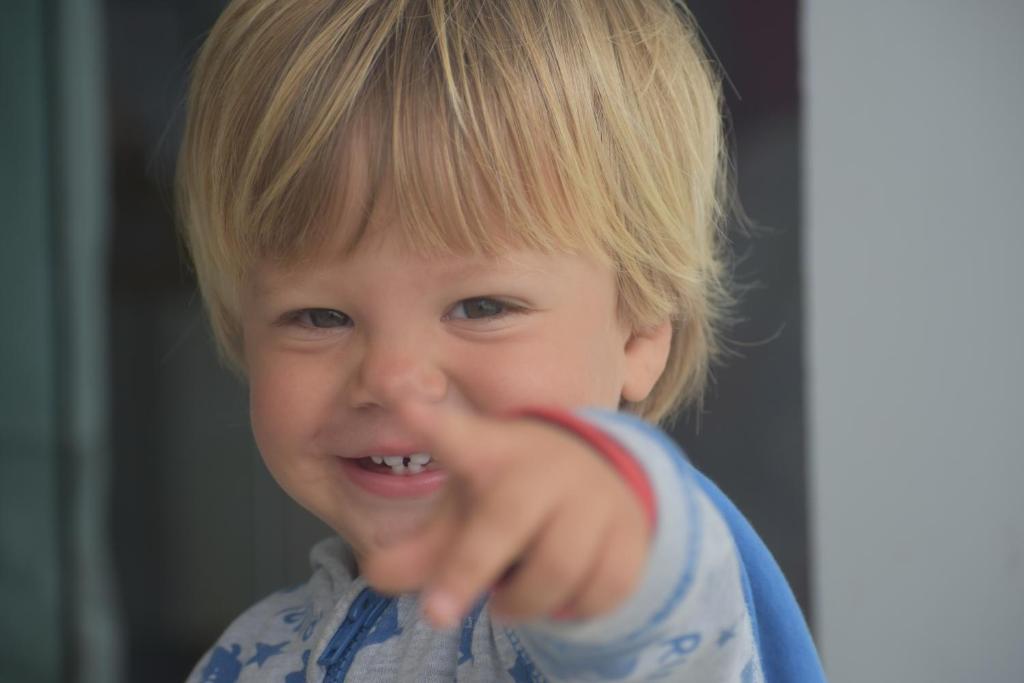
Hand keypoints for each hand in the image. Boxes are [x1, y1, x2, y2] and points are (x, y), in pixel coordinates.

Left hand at [360, 400, 650, 628]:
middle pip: (505, 517)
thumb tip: (378, 574)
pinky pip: (601, 588)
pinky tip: (558, 599)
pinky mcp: (629, 529)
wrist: (599, 478)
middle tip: (436, 614)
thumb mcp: (466, 507)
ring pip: (556, 568)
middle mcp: (543, 466)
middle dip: (466, 569)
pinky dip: (574, 609)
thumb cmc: (513, 496)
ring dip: (524, 602)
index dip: (427, 418)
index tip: (402, 399)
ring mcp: (592, 495)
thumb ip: (422, 547)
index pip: (455, 433)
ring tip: (507, 604)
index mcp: (492, 452)